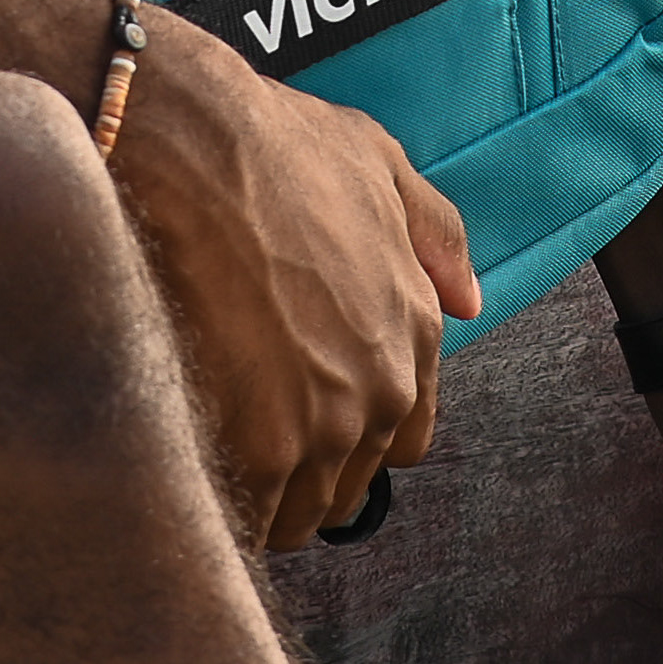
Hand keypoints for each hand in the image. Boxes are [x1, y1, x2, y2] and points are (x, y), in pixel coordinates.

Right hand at [114, 22, 479, 547]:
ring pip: (300, 514)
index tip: (304, 410)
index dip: (352, 429)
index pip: (405, 436)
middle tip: (247, 428)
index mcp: (415, 330)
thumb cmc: (278, 144)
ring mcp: (326, 427)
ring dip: (262, 495)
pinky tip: (192, 461)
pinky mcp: (262, 451)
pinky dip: (224, 504)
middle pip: (348, 484)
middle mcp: (384, 388)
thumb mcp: (381, 163)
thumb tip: (469, 300)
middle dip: (304, 466)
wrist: (195, 149)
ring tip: (213, 447)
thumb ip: (436, 235)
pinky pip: (251, 519)